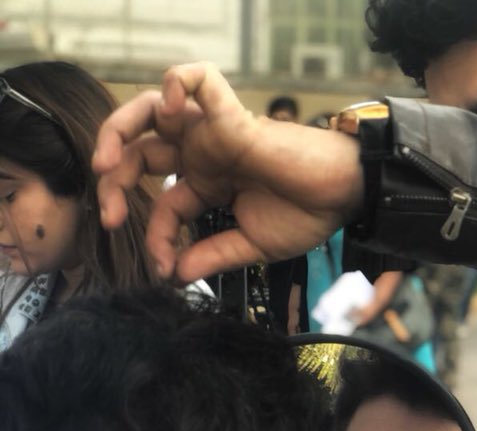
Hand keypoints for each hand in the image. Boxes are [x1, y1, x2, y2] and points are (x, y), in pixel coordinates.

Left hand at [93, 62, 363, 281]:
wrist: (342, 200)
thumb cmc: (306, 216)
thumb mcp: (251, 246)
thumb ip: (212, 256)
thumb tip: (176, 275)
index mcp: (207, 185)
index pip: (164, 207)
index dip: (156, 238)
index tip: (165, 268)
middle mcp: (203, 156)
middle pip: (139, 152)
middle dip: (113, 181)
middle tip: (110, 217)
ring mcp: (214, 134)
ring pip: (152, 108)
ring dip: (118, 128)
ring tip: (107, 163)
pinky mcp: (233, 118)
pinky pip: (199, 81)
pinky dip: (176, 83)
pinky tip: (168, 108)